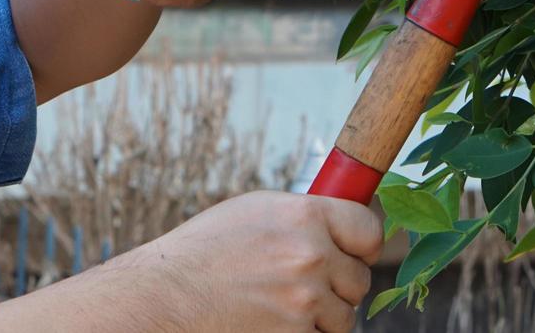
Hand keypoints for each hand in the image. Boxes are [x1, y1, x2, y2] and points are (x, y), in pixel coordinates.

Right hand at [126, 191, 382, 332]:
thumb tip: (344, 226)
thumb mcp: (254, 212)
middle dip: (336, 286)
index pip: (369, 230)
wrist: (165, 297)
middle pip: (359, 279)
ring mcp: (305, 300)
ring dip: (319, 316)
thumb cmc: (203, 253)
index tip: (353, 254)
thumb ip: (303, 217)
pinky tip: (271, 323)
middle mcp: (310, 255)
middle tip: (297, 285)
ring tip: (275, 305)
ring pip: (343, 316)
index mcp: (304, 215)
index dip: (362, 246)